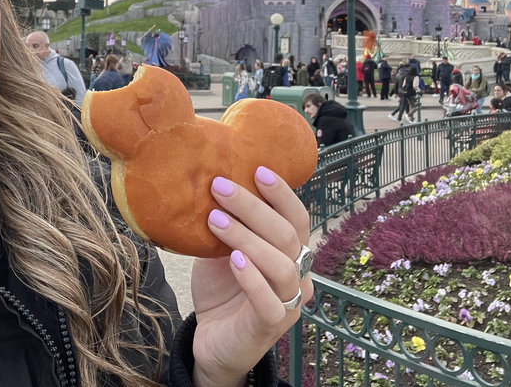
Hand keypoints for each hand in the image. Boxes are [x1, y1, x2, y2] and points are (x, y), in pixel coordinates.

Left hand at [188, 167, 312, 386]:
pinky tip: (233, 259)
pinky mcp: (272, 326)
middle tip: (220, 187)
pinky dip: (251, 277)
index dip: (282, 194)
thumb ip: (227, 225)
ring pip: (280, 264)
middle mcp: (299, 276)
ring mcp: (289, 303)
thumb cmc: (221, 289)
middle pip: (288, 235)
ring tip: (215, 220)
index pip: (298, 219)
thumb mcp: (222, 250)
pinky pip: (269, 301)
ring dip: (246, 237)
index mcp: (292, 253)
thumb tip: (211, 186)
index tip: (257, 170)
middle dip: (253, 207)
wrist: (211, 340)